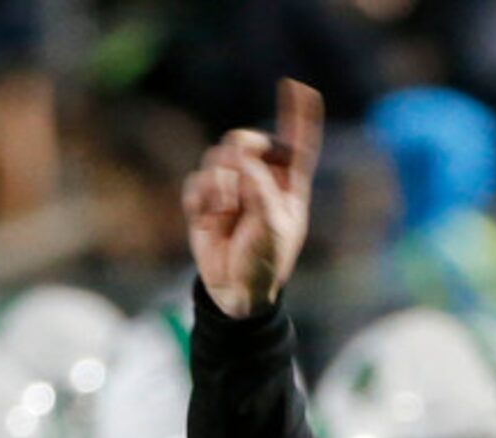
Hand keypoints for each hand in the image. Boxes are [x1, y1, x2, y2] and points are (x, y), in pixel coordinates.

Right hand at [183, 78, 323, 318]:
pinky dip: (200, 196)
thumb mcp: (272, 227)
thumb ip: (260, 189)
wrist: (235, 293)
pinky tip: (209, 215)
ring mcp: (230, 190)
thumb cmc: (263, 262)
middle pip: (246, 141)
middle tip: (237, 165)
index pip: (297, 145)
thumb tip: (239, 159)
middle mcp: (259, 181)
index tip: (298, 87)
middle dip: (240, 148)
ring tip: (224, 209)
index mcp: (287, 186)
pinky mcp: (204, 202)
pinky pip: (196, 182)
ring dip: (219, 181)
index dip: (299, 116)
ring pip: (216, 159)